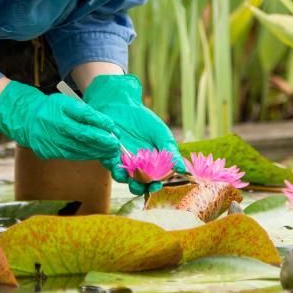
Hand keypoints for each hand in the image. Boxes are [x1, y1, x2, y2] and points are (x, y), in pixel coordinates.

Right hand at [0, 81, 122, 173]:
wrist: (26, 119)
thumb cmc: (51, 108)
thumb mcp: (67, 102)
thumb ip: (85, 112)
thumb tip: (106, 125)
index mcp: (59, 111)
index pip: (84, 118)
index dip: (101, 125)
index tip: (114, 129)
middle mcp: (53, 127)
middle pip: (83, 137)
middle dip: (102, 142)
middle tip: (115, 145)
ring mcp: (49, 142)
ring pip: (78, 150)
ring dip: (96, 151)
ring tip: (108, 151)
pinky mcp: (47, 153)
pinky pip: (70, 155)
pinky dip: (84, 155)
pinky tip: (94, 153)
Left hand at [83, 74, 185, 194]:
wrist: (122, 105)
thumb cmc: (144, 119)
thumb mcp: (161, 134)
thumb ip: (170, 151)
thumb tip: (182, 169)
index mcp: (151, 163)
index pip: (154, 180)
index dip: (156, 185)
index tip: (157, 185)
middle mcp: (136, 165)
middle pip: (139, 184)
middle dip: (141, 188)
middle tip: (144, 185)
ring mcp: (122, 161)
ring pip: (124, 179)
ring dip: (128, 181)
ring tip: (133, 178)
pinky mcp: (109, 156)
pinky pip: (112, 167)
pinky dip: (117, 169)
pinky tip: (122, 165)